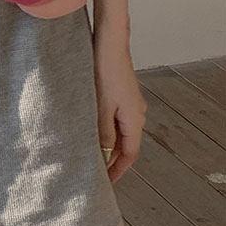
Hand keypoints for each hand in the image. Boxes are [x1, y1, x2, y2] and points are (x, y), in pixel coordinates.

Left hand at [92, 30, 147, 182]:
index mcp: (135, 119)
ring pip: (119, 131)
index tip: (105, 183)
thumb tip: (104, 155)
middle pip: (125, 144)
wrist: (110, 43)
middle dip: (111, 159)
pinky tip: (90, 129)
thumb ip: (103, 133)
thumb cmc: (106, 72)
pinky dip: (105, 128)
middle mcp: (137, 113)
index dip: (118, 170)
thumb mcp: (102, 107)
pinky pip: (115, 118)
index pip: (129, 154)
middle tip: (93, 171)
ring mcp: (130, 103)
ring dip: (107, 143)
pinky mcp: (121, 94)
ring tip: (89, 152)